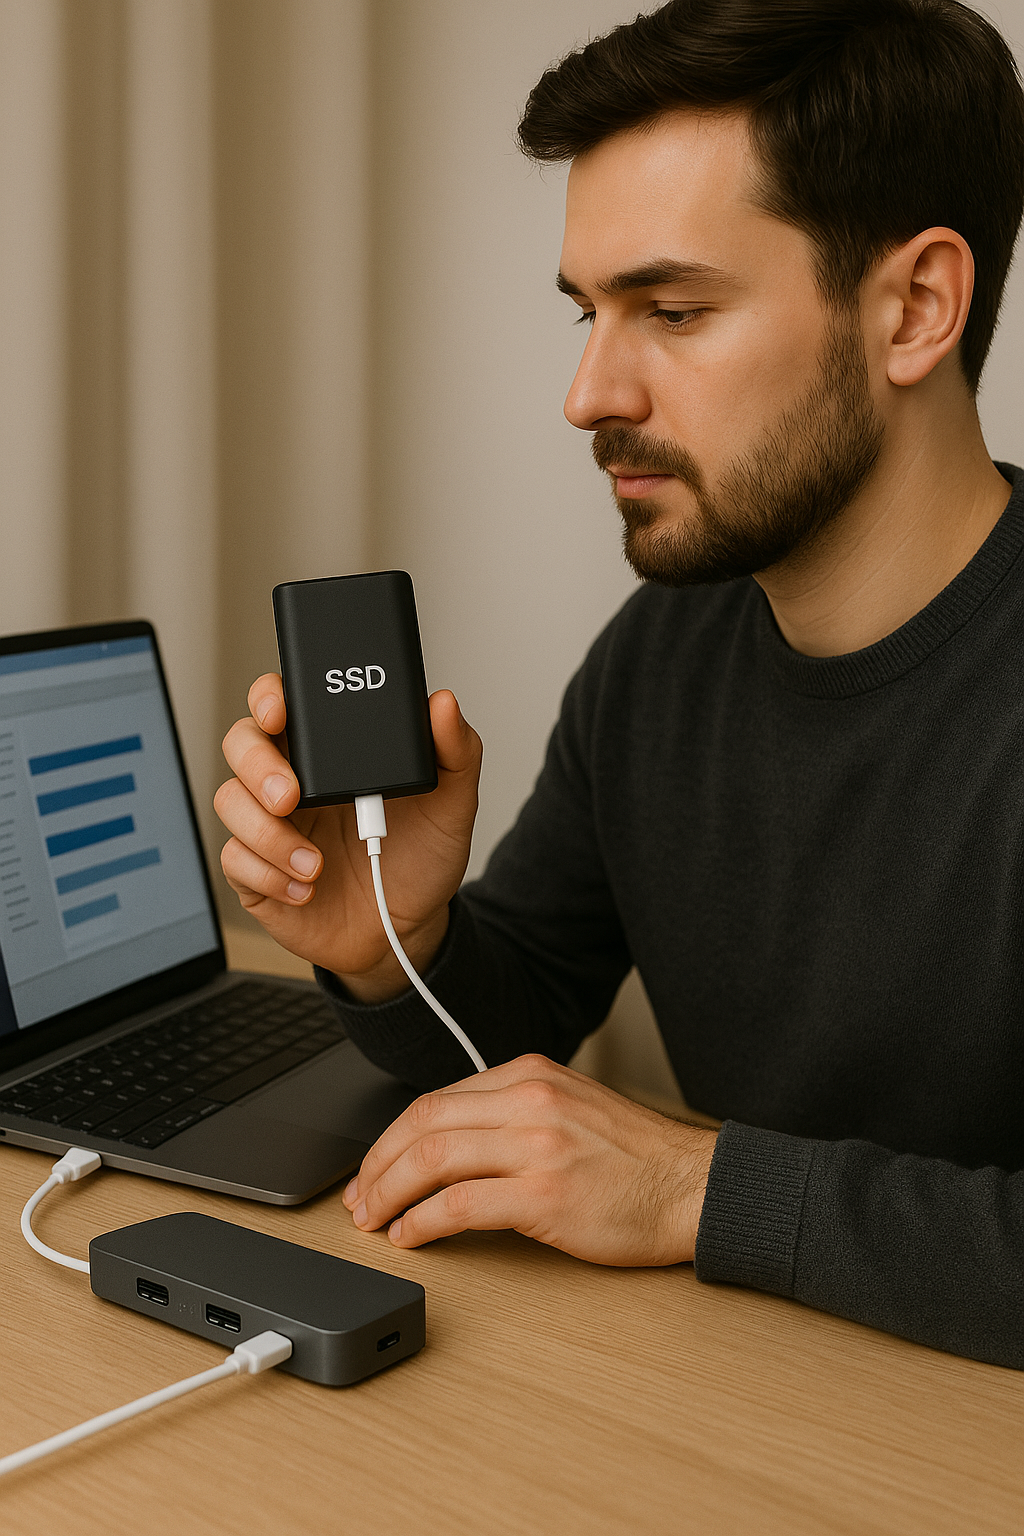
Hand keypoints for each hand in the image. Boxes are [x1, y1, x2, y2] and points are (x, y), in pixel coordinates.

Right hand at [214, 677, 481, 997]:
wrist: (407, 928)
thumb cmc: (421, 859)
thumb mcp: (452, 805)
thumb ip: (456, 751)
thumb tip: (444, 703)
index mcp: (330, 753)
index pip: (282, 703)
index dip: (268, 697)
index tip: (280, 712)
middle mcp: (292, 780)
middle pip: (241, 743)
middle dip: (257, 766)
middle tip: (290, 797)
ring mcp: (271, 824)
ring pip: (230, 801)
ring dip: (268, 834)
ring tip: (314, 864)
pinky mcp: (255, 870)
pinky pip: (234, 858)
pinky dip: (268, 875)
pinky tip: (305, 888)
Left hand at [342, 1054, 717, 1265]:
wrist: (694, 1186)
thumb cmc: (636, 1159)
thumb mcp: (570, 1106)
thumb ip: (513, 1111)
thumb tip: (447, 1143)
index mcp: (531, 1074)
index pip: (438, 1098)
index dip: (393, 1138)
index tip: (376, 1168)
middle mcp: (530, 1100)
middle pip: (424, 1122)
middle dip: (379, 1164)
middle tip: (359, 1198)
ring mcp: (537, 1145)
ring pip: (432, 1158)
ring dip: (390, 1193)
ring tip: (374, 1219)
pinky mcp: (544, 1196)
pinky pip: (458, 1206)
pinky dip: (421, 1222)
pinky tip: (410, 1235)